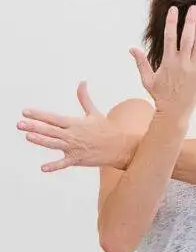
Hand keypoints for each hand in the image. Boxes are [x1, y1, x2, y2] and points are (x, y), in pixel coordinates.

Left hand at [18, 82, 132, 171]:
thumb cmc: (107, 129)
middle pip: (50, 130)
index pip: (53, 118)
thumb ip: (84, 98)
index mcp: (75, 123)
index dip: (39, 114)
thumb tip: (82, 82)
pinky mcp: (78, 159)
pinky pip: (64, 164)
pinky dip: (54, 166)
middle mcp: (73, 135)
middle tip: (19, 124)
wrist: (121, 146)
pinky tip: (43, 168)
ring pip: (54, 144)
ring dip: (41, 141)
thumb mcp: (94, 113)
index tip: (25, 112)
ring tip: (28, 137)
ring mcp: (75, 148)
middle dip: (34, 126)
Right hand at [129, 4, 195, 119]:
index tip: (173, 10)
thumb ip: (141, 63)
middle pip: (187, 37)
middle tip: (193, 7)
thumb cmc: (160, 96)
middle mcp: (182, 63)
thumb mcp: (147, 79)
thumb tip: (132, 48)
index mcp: (168, 62)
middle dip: (190, 21)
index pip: (170, 37)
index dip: (172, 22)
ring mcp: (194, 69)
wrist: (175, 112)